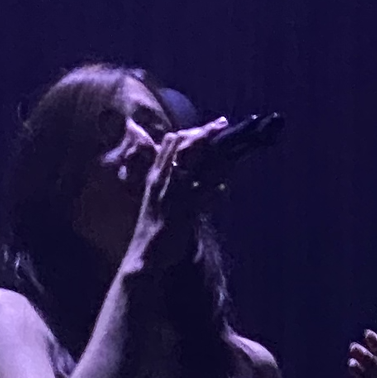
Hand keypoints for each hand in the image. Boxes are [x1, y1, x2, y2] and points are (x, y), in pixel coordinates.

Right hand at [122, 122, 234, 280]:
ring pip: (193, 169)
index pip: (171, 143)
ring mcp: (172, 197)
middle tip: (222, 123)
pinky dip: (212, 191)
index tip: (211, 125)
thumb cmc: (153, 225)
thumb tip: (186, 166)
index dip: (192, 131)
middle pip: (182, 148)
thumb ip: (169, 178)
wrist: (144, 254)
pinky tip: (223, 187)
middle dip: (204, 134)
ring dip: (214, 158)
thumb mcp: (157, 196)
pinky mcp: (181, 214)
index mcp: (156, 175)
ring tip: (232, 151)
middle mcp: (162, 182)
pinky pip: (198, 198)